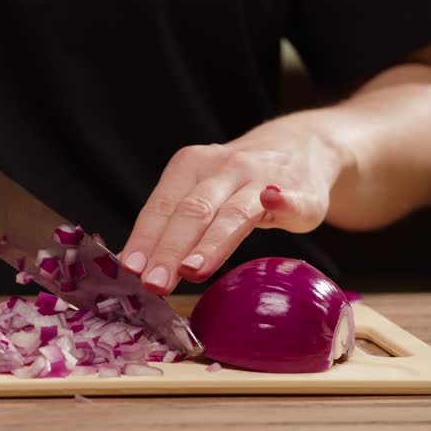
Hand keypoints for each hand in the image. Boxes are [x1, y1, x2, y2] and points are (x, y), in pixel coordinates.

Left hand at [120, 115, 348, 294]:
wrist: (299, 147)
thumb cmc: (235, 182)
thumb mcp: (199, 193)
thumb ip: (170, 225)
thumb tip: (133, 264)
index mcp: (189, 167)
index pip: (161, 207)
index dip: (145, 238)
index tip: (130, 269)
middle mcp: (222, 168)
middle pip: (192, 211)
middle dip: (170, 249)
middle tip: (155, 283)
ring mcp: (261, 178)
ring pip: (233, 212)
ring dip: (212, 241)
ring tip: (192, 270)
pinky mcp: (299, 193)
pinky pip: (289, 198)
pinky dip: (282, 200)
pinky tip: (274, 201)